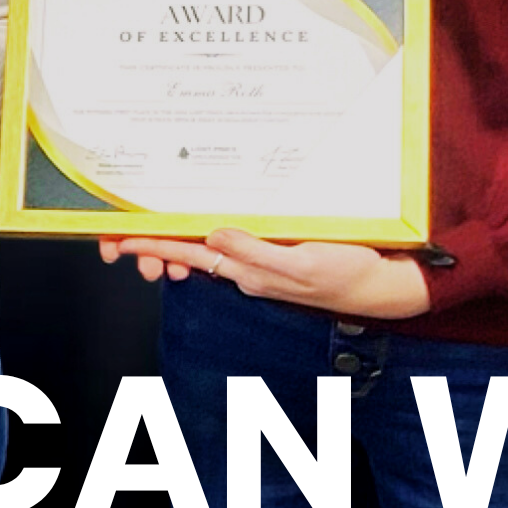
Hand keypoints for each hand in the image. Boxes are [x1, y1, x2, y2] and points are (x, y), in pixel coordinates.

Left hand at [99, 229, 430, 319]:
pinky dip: (211, 234)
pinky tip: (205, 222)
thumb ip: (259, 253)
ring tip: (149, 231)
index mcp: (250, 272)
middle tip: (120, 233)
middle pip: (190, 253)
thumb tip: (215, 236)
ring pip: (208, 249)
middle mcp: (249, 269)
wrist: (388, 285)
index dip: (154, 244)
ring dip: (178, 241)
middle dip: (154, 244)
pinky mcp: (278, 256)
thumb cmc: (351, 274)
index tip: (120, 237)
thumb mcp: (305, 264)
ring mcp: (262, 264)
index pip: (191, 253)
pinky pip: (234, 244)